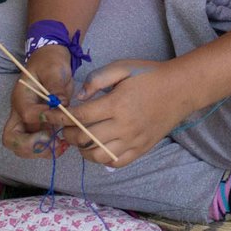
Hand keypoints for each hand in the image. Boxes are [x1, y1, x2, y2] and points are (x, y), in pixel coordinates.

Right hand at [2, 45, 75, 159]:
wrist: (51, 61)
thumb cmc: (50, 62)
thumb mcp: (54, 69)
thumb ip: (56, 86)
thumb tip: (61, 103)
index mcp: (21, 97)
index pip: (27, 115)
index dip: (44, 118)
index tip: (60, 113)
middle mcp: (20, 113)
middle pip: (12, 139)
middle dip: (31, 146)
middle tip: (52, 142)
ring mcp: (28, 122)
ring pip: (23, 147)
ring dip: (41, 151)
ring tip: (61, 146)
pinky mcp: (39, 126)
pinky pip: (38, 145)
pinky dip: (49, 150)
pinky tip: (64, 145)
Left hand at [48, 59, 182, 167]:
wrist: (181, 88)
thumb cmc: (149, 74)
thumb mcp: (122, 67)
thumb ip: (97, 79)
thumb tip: (79, 97)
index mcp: (117, 104)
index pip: (80, 116)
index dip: (60, 118)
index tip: (49, 116)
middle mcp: (124, 126)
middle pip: (84, 139)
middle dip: (68, 134)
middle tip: (65, 127)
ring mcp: (133, 140)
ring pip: (97, 156)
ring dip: (82, 149)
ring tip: (81, 139)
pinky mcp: (141, 149)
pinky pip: (115, 163)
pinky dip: (101, 159)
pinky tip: (98, 147)